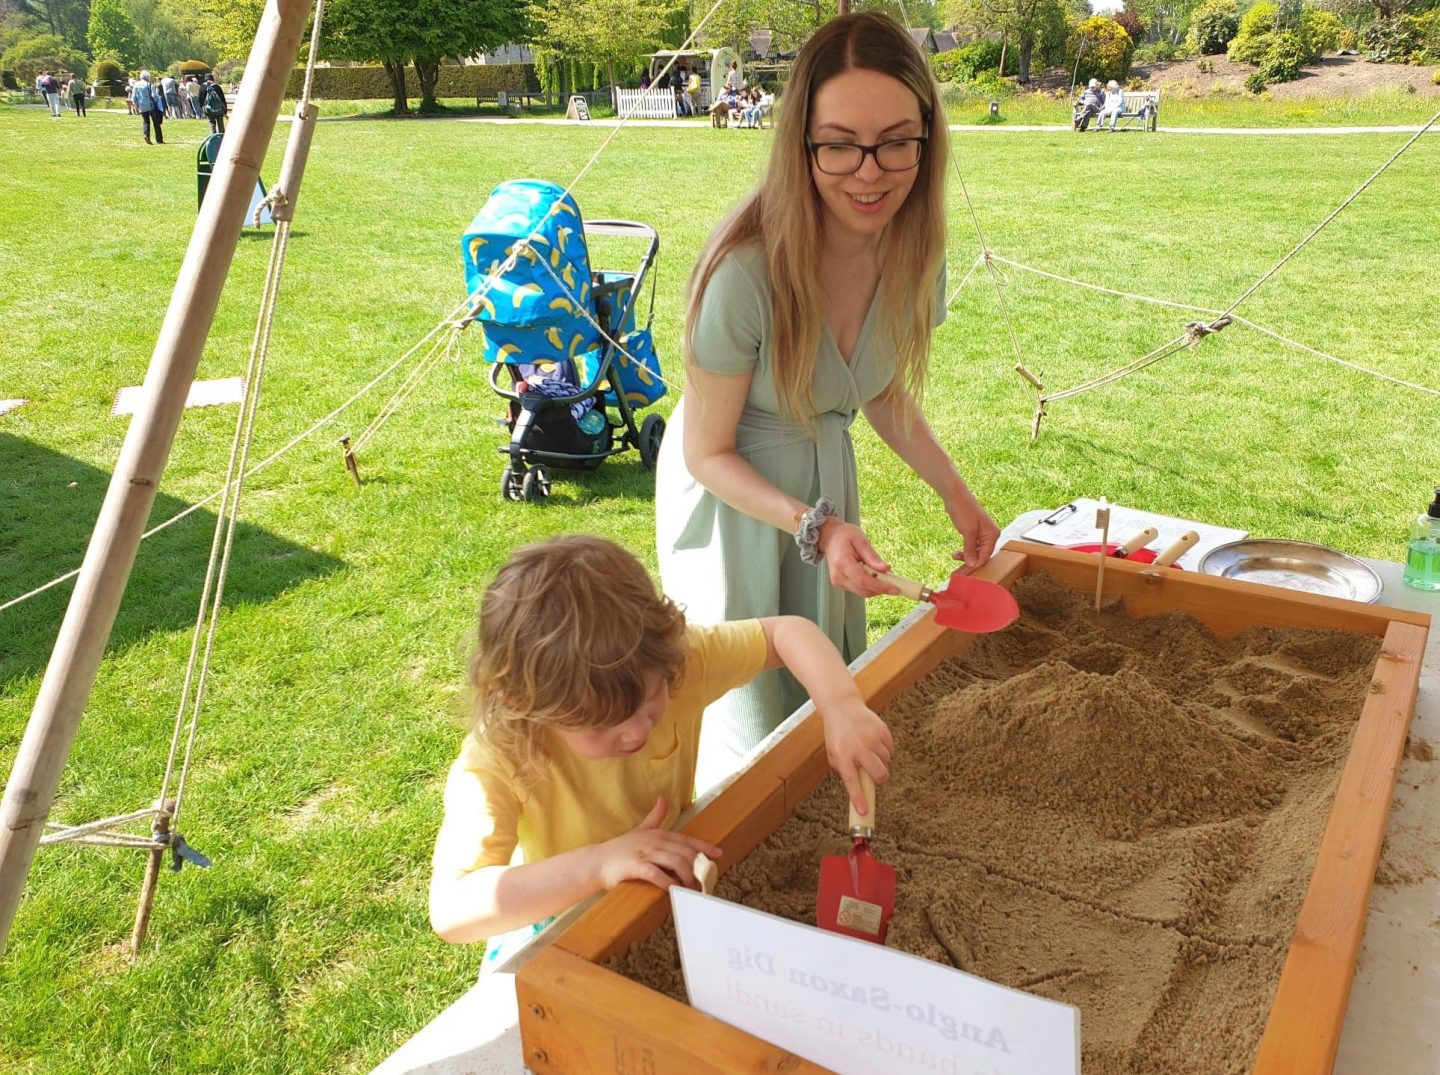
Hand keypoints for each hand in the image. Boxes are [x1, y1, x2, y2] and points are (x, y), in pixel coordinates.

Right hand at [595, 797, 722, 892]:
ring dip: (686, 876)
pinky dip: (667, 882)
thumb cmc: (621, 848)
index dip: (704, 847)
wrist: (597, 862)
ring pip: (674, 862)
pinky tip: (673, 890)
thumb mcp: (641, 829)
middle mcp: (654, 841)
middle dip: (697, 867)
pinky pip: (656, 874)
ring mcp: (645, 853)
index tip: (718, 855)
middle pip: (684, 852)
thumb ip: (655, 816)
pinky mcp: (635, 866)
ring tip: (691, 888)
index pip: (687, 840)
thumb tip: (663, 798)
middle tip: (704, 881)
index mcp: (659, 834)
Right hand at [816, 520, 901, 597]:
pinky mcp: (840, 585)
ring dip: (875, 587)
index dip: (881, 586)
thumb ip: (873, 556)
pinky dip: (869, 585)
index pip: (863, 580)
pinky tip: (870, 574)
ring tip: (881, 574)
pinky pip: (859, 589)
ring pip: (863, 592)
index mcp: (842, 563)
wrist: (830, 537)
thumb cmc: (844, 536)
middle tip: (894, 582)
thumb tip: (886, 569)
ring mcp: (838, 582)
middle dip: (881, 588)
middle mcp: (838, 576)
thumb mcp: (861, 540)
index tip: (895, 589)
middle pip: (864, 590)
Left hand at [820, 699, 892, 814]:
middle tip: (877, 777)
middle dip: (881, 779)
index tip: (864, 811)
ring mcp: (871, 737)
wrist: (842, 707)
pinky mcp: (882, 729)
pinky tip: (875, 743)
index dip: (858, 798)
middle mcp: (858, 747)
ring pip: (886, 761)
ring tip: (871, 753)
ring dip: (881, 762)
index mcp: (843, 755)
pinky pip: (891, 748)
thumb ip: (846, 770)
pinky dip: (886, 750)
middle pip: (879, 773)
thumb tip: (862, 788)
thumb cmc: (837, 734)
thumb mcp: (834, 753)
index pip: (852, 781)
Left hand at [944, 490, 999, 574]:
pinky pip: (972, 546)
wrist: (955, 495)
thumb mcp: (967, 531)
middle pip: (981, 555)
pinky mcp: (974, 532)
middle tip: (957, 573)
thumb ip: (970, 549)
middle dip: (969, 563)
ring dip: (966, 557)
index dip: (974, 566)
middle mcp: (990, 535)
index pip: (985, 556)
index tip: (963, 574)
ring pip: (976, 552)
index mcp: (993, 535)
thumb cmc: (963, 510)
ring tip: (954, 557)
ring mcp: (982, 533)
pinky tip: (956, 554)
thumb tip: (972, 564)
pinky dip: (965, 551)